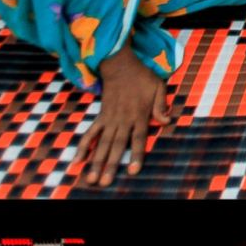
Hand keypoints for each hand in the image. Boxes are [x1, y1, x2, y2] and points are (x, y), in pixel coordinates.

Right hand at [77, 44, 170, 187]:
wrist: (118, 63)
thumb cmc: (142, 76)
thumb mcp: (158, 87)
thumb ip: (161, 105)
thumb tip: (167, 120)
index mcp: (139, 115)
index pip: (138, 139)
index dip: (136, 155)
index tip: (132, 171)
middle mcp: (123, 120)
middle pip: (116, 146)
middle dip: (110, 165)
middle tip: (104, 182)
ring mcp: (110, 119)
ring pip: (102, 143)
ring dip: (96, 161)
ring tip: (91, 178)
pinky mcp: (101, 116)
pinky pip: (90, 133)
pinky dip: (83, 147)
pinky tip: (77, 161)